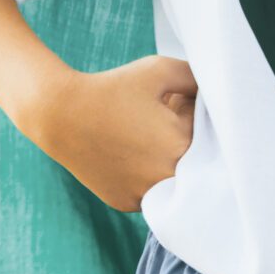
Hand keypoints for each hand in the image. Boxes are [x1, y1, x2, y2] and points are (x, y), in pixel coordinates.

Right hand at [25, 54, 197, 214]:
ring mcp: (146, 195)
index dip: (194, 117)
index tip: (176, 104)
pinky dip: (146, 176)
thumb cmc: (112, 88)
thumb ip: (196, 77)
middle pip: (194, 163)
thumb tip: (214, 90)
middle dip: (184, 141)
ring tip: (142, 138)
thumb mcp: (159, 70)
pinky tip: (129, 155)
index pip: (210, 135)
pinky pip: (151, 192)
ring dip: (167, 163)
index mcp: (182, 146)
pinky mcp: (127, 203)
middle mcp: (167, 178)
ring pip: (173, 182)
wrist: (60, 114)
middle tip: (159, 121)